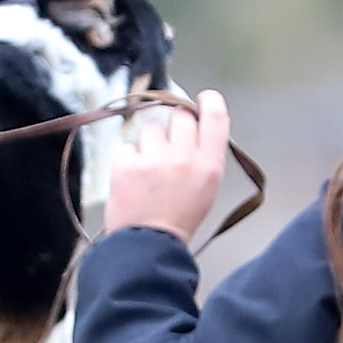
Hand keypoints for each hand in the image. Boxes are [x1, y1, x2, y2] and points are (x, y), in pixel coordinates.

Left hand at [97, 88, 232, 241]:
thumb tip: (195, 126)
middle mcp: (184, 157)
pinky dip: (129, 159)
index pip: (215, 119)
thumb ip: (204, 156)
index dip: (210, 102)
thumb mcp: (207, 188)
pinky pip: (127, 146)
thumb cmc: (180, 218)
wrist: (149, 245)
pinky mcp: (126, 163)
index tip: (205, 97)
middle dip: (174, 127)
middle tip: (168, 148)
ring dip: (149, 144)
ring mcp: (154, 159)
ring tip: (148, 170)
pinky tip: (133, 179)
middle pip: (180, 115)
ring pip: (150, 128)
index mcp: (209, 165)